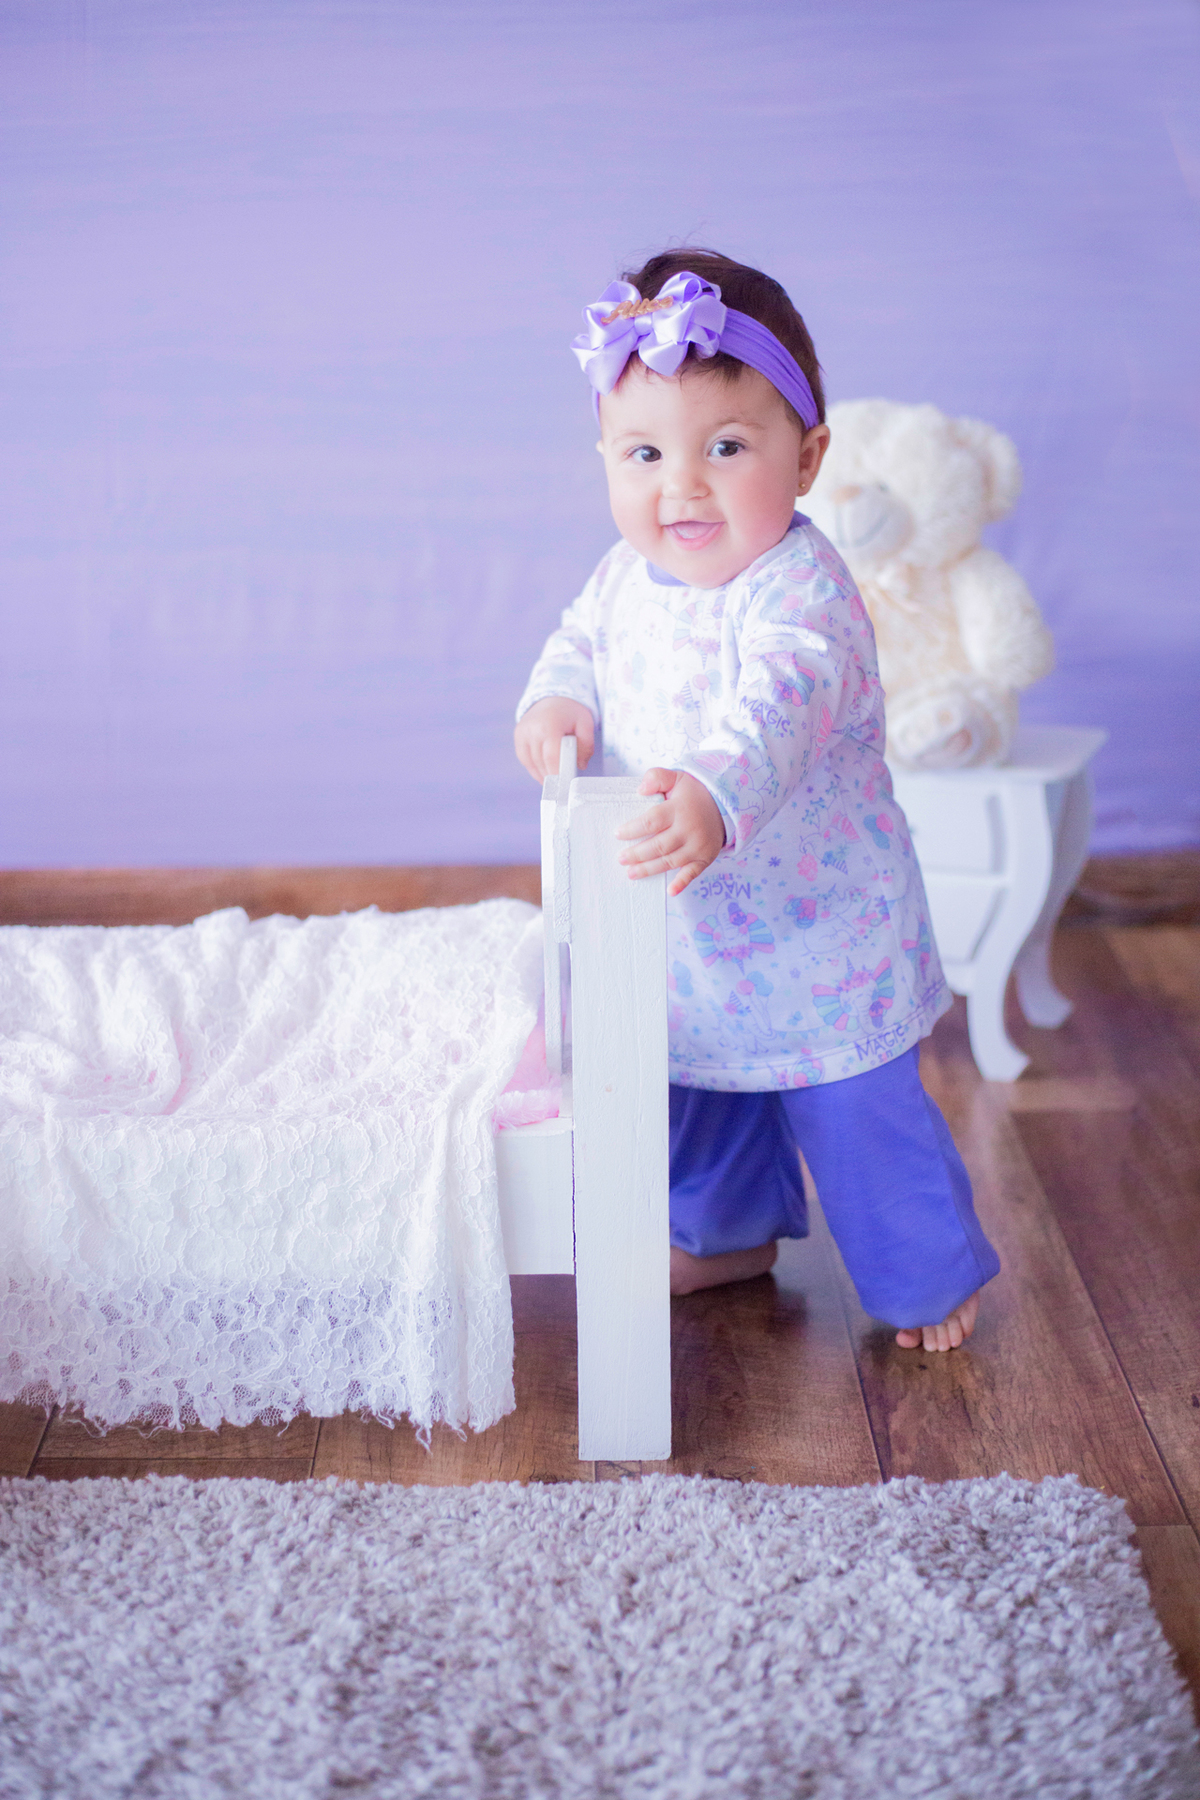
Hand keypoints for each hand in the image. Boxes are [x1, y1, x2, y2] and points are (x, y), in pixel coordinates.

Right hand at [514, 698, 594, 782]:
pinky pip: (525, 759)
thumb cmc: (571, 713)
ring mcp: (522, 732)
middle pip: (541, 762)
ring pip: (531, 763)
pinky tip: (545, 773)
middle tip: (564, 786)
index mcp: (550, 724)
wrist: (553, 698)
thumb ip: (586, 745)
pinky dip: (535, 768)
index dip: (558, 773)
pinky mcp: (518, 736)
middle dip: (553, 776)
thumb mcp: (586, 724)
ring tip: (556, 780)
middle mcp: (532, 728)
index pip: (552, 756)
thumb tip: (580, 765)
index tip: (566, 785)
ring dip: (543, 774)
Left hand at [615, 768, 725, 896]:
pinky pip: (694, 872)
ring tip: (631, 873)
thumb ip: (657, 777)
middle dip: (637, 854)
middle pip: (659, 845)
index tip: (618, 834)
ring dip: (650, 869)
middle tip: (621, 859)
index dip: (633, 829)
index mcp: (679, 809)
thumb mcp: (677, 777)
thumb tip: (640, 789)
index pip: (652, 821)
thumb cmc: (693, 793)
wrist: (726, 804)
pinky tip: (671, 891)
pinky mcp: (705, 857)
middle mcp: (689, 829)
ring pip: (671, 861)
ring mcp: (698, 845)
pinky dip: (683, 883)